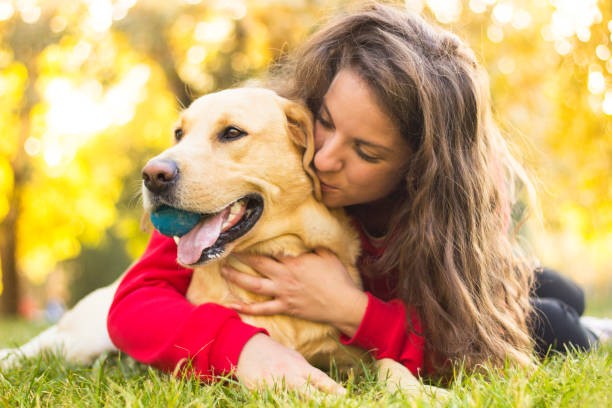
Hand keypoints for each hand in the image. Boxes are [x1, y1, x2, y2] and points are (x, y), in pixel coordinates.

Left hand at [221, 248, 367, 336]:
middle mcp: (285, 276)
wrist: (343, 304)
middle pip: (257, 263)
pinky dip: (246, 308)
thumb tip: (304, 237)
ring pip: (254, 284)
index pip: (271, 248)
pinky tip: (232, 304)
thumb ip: (313, 246)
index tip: (244, 235)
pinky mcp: (285, 307)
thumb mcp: (328, 254)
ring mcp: (283, 292)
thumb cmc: (338, 278)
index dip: (256, 242)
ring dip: (237, 277)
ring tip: (223, 271)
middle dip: (240, 256)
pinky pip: (262, 309)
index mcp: (295, 261)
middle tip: (226, 250)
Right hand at [235, 333, 345, 394]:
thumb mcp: (294, 358)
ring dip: (299, 402)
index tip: (344, 395)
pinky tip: (284, 402)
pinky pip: (271, 400)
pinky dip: (279, 401)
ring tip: (313, 405)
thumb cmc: (276, 354)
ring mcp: (273, 382)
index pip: (320, 379)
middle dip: (319, 401)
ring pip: (288, 399)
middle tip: (334, 404)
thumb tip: (326, 386)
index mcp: (300, 367)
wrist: (247, 346)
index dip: (332, 389)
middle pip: (307, 393)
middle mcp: (288, 375)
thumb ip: (308, 372)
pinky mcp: (259, 389)